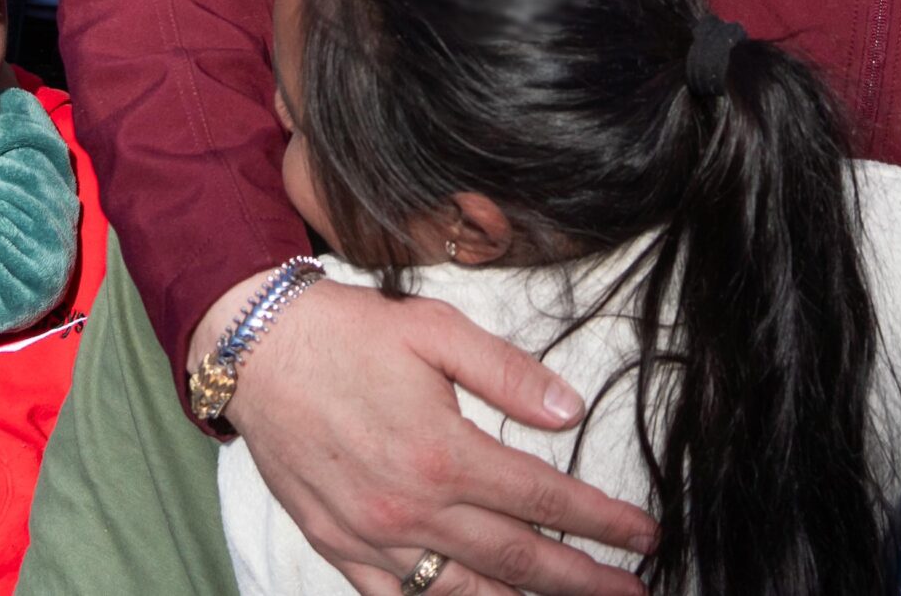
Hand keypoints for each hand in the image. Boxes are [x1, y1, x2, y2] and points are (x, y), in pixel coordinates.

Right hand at [219, 276, 655, 595]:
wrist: (256, 351)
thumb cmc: (350, 333)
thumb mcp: (438, 331)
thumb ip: (509, 373)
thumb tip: (570, 411)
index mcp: (444, 453)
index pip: (544, 500)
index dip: (602, 521)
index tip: (644, 534)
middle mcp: (410, 509)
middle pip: (517, 560)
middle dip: (583, 580)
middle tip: (633, 589)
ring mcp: (371, 538)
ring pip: (464, 594)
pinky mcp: (338, 547)